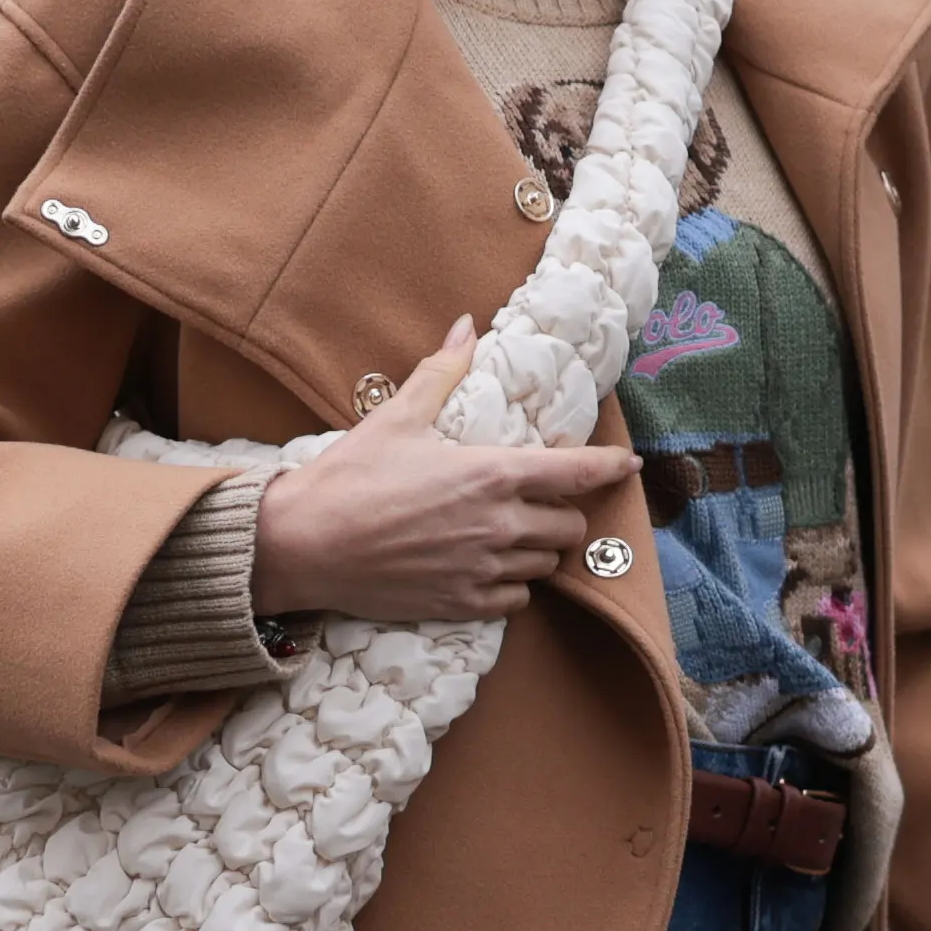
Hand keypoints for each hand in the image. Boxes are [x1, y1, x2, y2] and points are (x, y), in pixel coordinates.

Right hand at [243, 320, 605, 625]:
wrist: (303, 545)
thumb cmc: (349, 477)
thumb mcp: (397, 416)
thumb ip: (442, 372)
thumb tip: (466, 325)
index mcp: (492, 474)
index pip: (577, 473)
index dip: (610, 468)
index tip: (627, 465)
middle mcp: (499, 525)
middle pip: (570, 526)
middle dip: (563, 513)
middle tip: (538, 501)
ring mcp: (483, 569)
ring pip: (545, 566)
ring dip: (537, 549)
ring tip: (510, 534)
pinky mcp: (462, 604)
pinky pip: (516, 601)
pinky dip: (512, 586)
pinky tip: (487, 568)